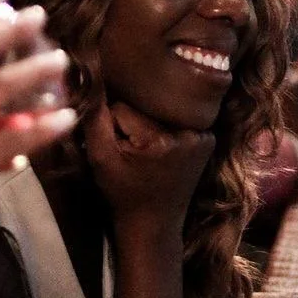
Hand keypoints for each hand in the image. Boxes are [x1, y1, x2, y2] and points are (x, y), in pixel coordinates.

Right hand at [83, 101, 214, 229]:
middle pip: (146, 104)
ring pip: (161, 109)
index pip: (124, 106)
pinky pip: (178, 118)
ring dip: (150, 121)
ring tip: (146, 148)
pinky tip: (163, 147)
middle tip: (131, 147)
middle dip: (132, 119)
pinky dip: (168, 127)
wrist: (154, 223)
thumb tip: (89, 74)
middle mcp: (188, 132)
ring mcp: (203, 135)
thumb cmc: (123, 193)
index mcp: (160, 137)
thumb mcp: (100, 156)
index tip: (116, 145)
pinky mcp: (208, 139)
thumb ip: (93, 117)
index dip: (112, 122)